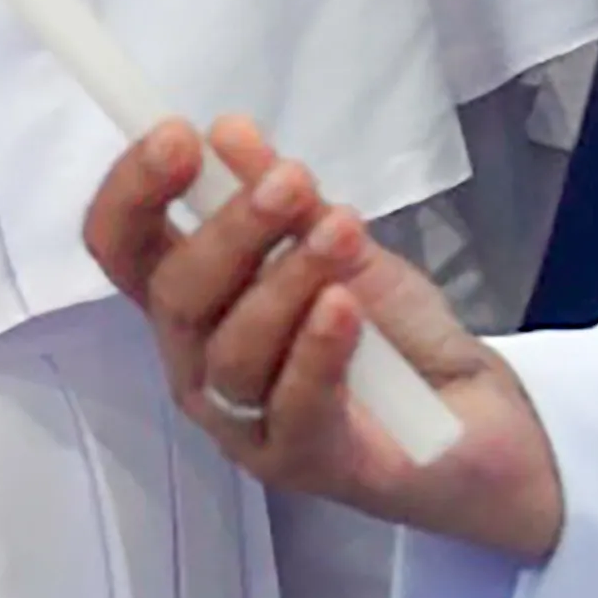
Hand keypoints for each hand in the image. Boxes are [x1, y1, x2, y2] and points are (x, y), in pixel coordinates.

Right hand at [80, 117, 561, 559]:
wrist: (475, 423)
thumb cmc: (389, 335)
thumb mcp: (342, 247)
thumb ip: (288, 201)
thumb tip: (228, 133)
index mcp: (192, 304)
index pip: (123, 249)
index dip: (133, 192)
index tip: (177, 136)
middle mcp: (197, 364)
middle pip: (176, 298)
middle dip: (230, 229)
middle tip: (293, 181)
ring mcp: (241, 423)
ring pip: (233, 352)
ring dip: (287, 281)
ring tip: (343, 231)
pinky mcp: (299, 464)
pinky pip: (294, 405)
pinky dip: (317, 349)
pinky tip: (345, 305)